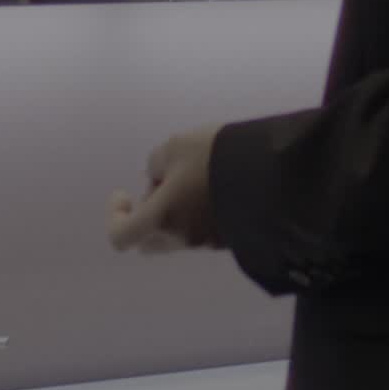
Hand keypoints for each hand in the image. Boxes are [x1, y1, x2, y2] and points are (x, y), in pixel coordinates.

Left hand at [107, 127, 223, 253]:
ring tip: (193, 180)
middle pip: (147, 240)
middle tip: (162, 186)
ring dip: (173, 214)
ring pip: (175, 236)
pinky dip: (196, 216)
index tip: (125, 193)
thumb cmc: (214, 158)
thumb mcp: (175, 146)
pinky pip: (200, 232)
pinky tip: (213, 187)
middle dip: (147, 215)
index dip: (116, 216)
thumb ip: (156, 163)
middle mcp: (180, 238)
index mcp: (161, 218)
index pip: (121, 236)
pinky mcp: (228, 240)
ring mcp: (207, 243)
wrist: (272, 171)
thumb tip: (158, 177)